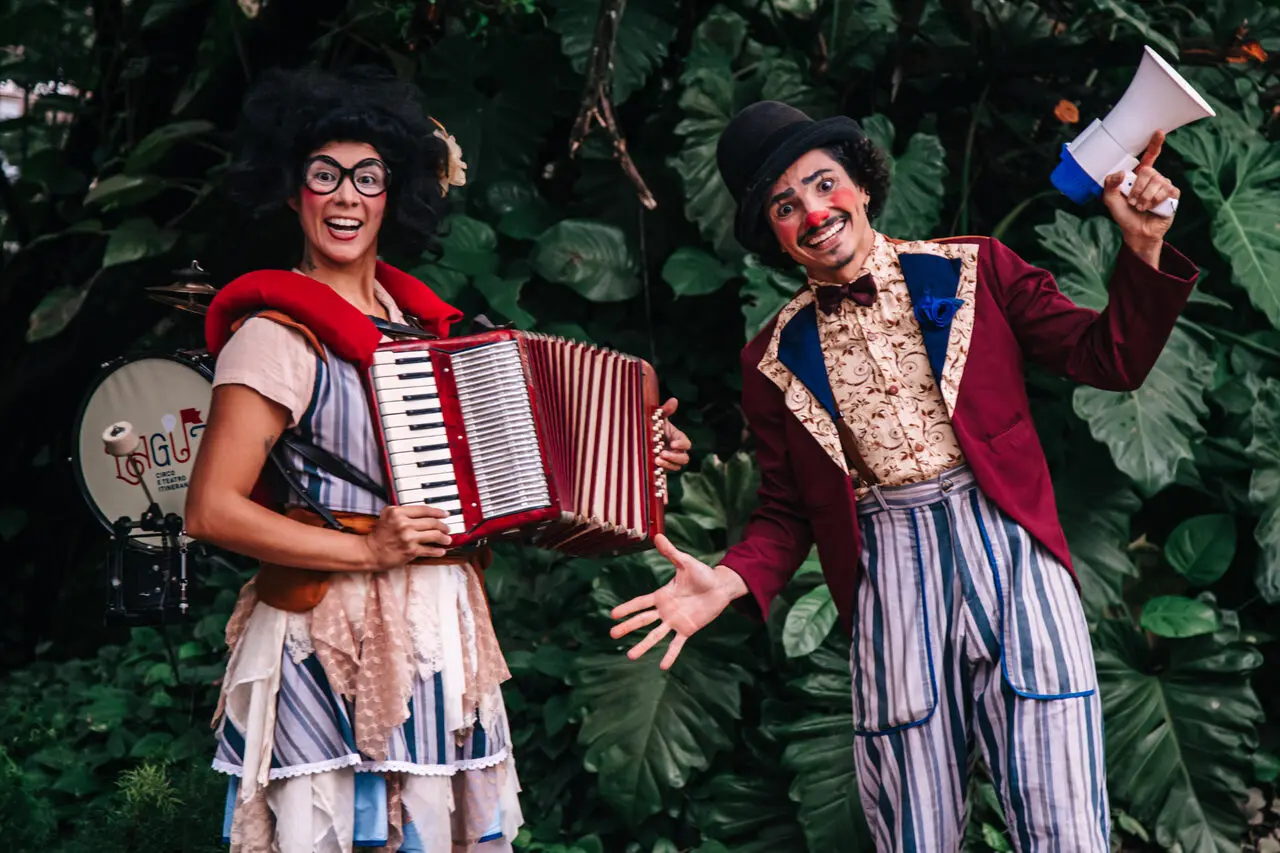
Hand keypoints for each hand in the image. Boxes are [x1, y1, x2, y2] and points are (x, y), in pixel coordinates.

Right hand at [363, 504, 452, 569]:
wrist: (371, 551)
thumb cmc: (380, 533)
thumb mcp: (388, 515)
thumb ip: (404, 511)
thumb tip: (426, 511)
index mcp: (398, 512)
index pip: (424, 510)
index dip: (438, 512)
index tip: (446, 514)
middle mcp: (404, 523)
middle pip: (432, 522)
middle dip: (443, 526)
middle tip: (448, 528)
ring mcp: (408, 537)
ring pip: (434, 535)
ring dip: (444, 538)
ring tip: (447, 539)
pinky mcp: (410, 551)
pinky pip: (429, 550)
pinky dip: (438, 551)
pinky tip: (442, 550)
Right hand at [610, 534, 746, 668]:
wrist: (720, 587)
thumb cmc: (702, 574)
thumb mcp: (685, 562)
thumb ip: (671, 552)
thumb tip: (658, 536)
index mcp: (662, 595)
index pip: (640, 603)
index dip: (627, 608)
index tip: (612, 615)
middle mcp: (665, 610)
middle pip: (642, 620)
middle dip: (627, 627)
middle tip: (612, 634)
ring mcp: (675, 621)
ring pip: (655, 635)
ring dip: (643, 645)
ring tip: (631, 655)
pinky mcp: (687, 629)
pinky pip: (676, 644)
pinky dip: (670, 655)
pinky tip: (662, 666)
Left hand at [658, 398, 691, 471]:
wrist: (644, 438)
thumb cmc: (654, 426)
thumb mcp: (658, 418)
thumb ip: (665, 410)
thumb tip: (674, 399)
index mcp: (678, 439)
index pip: (686, 444)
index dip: (682, 445)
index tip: (673, 444)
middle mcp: (677, 451)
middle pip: (685, 458)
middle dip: (675, 457)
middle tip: (663, 453)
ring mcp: (671, 460)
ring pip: (677, 467)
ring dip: (668, 464)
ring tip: (657, 459)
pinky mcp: (664, 467)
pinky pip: (668, 471)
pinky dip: (663, 469)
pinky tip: (654, 465)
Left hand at [1101, 131, 1179, 260]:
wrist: (1136, 232)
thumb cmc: (1124, 215)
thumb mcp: (1110, 199)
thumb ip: (1109, 185)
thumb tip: (1120, 173)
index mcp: (1139, 175)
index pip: (1149, 156)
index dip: (1154, 144)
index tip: (1159, 132)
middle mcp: (1153, 177)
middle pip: (1148, 171)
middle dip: (1137, 188)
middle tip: (1133, 202)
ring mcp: (1164, 185)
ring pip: (1157, 181)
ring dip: (1145, 196)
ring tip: (1141, 207)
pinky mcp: (1173, 195)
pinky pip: (1166, 190)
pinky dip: (1155, 200)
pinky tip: (1152, 208)